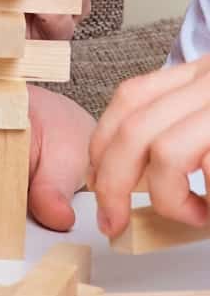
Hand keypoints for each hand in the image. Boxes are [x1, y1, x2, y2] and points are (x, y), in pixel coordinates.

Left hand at [90, 57, 209, 238]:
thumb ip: (185, 132)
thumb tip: (135, 182)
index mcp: (201, 74)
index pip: (130, 97)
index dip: (103, 143)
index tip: (97, 182)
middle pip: (134, 128)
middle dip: (112, 184)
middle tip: (113, 222)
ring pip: (166, 152)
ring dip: (167, 197)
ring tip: (193, 214)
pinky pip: (209, 172)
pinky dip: (204, 203)